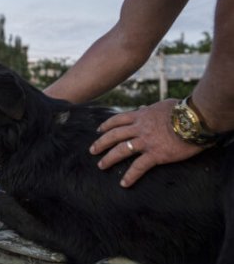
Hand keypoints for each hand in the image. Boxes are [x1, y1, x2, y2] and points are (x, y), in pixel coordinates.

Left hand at [89, 99, 203, 187]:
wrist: (195, 120)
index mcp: (141, 115)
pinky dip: (130, 176)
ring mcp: (146, 141)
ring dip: (109, 159)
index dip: (106, 125)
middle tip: (92, 150)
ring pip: (121, 150)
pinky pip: (139, 167)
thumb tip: (143, 108)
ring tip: (101, 165)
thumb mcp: (162, 105)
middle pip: (114, 135)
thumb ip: (150, 108)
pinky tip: (123, 183)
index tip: (98, 130)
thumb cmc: (183, 110)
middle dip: (101, 143)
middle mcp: (139, 128)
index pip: (118, 120)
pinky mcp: (156, 154)